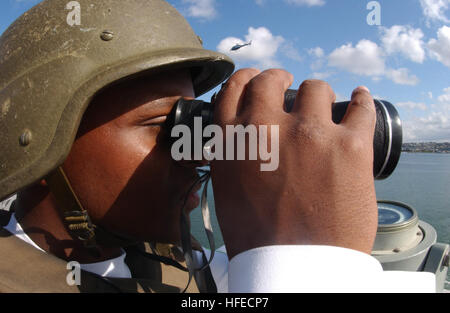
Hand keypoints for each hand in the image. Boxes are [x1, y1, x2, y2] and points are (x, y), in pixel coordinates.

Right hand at [211, 68, 377, 258]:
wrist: (294, 267)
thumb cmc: (258, 236)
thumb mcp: (227, 189)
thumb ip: (232, 155)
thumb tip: (243, 137)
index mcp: (233, 140)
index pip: (235, 88)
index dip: (247, 78)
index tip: (258, 78)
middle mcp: (266, 128)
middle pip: (272, 79)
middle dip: (280, 79)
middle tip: (291, 86)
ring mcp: (309, 133)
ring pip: (316, 88)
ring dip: (318, 95)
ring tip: (325, 109)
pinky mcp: (349, 146)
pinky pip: (360, 106)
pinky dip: (361, 100)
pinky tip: (360, 99)